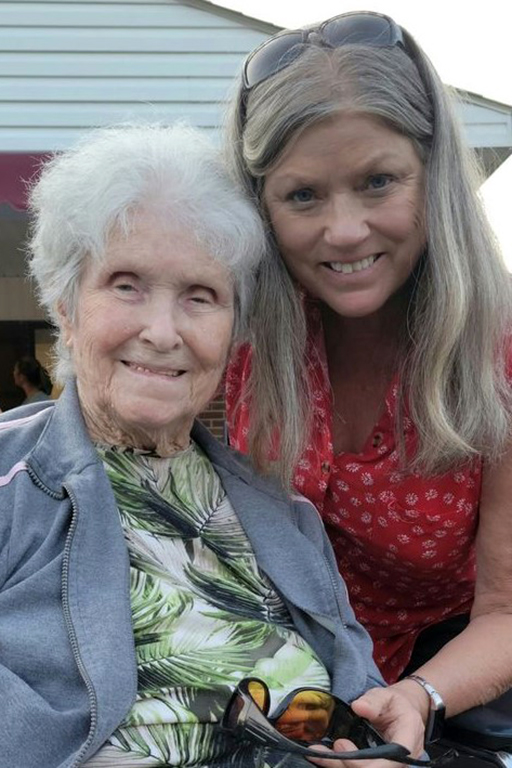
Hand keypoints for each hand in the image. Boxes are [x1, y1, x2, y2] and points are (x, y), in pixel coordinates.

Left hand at [306, 685, 424, 767]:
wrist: (402, 712)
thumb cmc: (395, 704)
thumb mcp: (387, 696)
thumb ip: (374, 701)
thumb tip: (358, 707)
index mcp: (408, 740)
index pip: (390, 760)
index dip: (366, 762)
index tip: (341, 746)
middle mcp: (401, 760)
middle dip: (346, 765)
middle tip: (323, 751)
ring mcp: (388, 766)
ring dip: (339, 766)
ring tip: (317, 754)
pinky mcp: (375, 766)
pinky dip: (340, 764)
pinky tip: (323, 756)